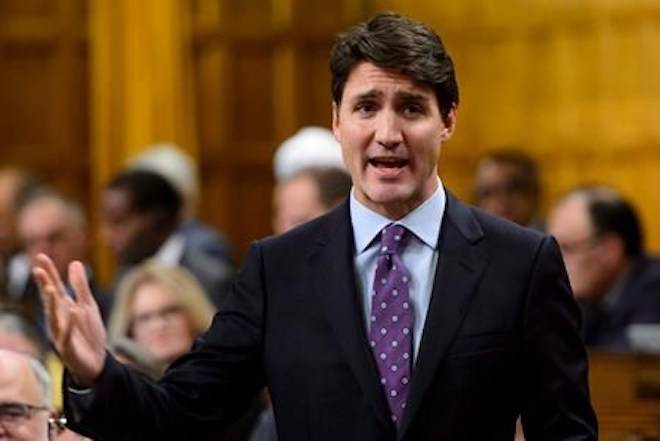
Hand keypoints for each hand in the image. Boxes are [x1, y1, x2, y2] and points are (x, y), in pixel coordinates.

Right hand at [33, 254, 106, 385]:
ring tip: (49, 287)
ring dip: (51, 303)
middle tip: (38, 269)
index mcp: (64, 308)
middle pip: (50, 300)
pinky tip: (71, 314)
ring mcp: (61, 333)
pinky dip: (69, 326)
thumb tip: (74, 262)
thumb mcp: (88, 306)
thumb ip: (80, 286)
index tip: (41, 256)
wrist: (96, 362)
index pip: (54, 287)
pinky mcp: (67, 348)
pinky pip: (67, 336)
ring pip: (54, 317)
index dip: (48, 272)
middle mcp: (58, 319)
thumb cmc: (89, 333)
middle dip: (45, 284)